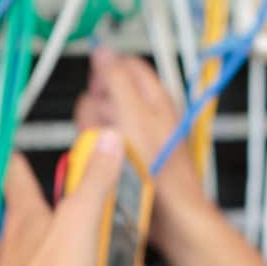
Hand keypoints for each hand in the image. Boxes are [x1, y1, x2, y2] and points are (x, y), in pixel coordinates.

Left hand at [0, 132, 144, 265]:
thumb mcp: (82, 218)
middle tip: (105, 239)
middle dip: (82, 234)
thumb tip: (105, 142)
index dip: (21, 168)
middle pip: (48, 228)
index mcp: (27, 218)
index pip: (18, 182)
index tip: (19, 159)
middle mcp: (18, 247)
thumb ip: (95, 180)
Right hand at [75, 47, 206, 250]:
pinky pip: (102, 147)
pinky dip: (101, 155)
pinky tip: (110, 166)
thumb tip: (103, 51)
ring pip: (100, 122)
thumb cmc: (161, 170)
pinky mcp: (127, 158)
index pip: (124, 66)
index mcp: (154, 97)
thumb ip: (116, 79)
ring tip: (115, 152)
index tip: (101, 93)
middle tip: (111, 128)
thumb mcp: (134, 115)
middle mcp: (146, 114)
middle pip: (105, 95)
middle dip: (98, 111)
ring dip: (97, 135)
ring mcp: (136, 137)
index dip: (106, 74)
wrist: (170, 214)